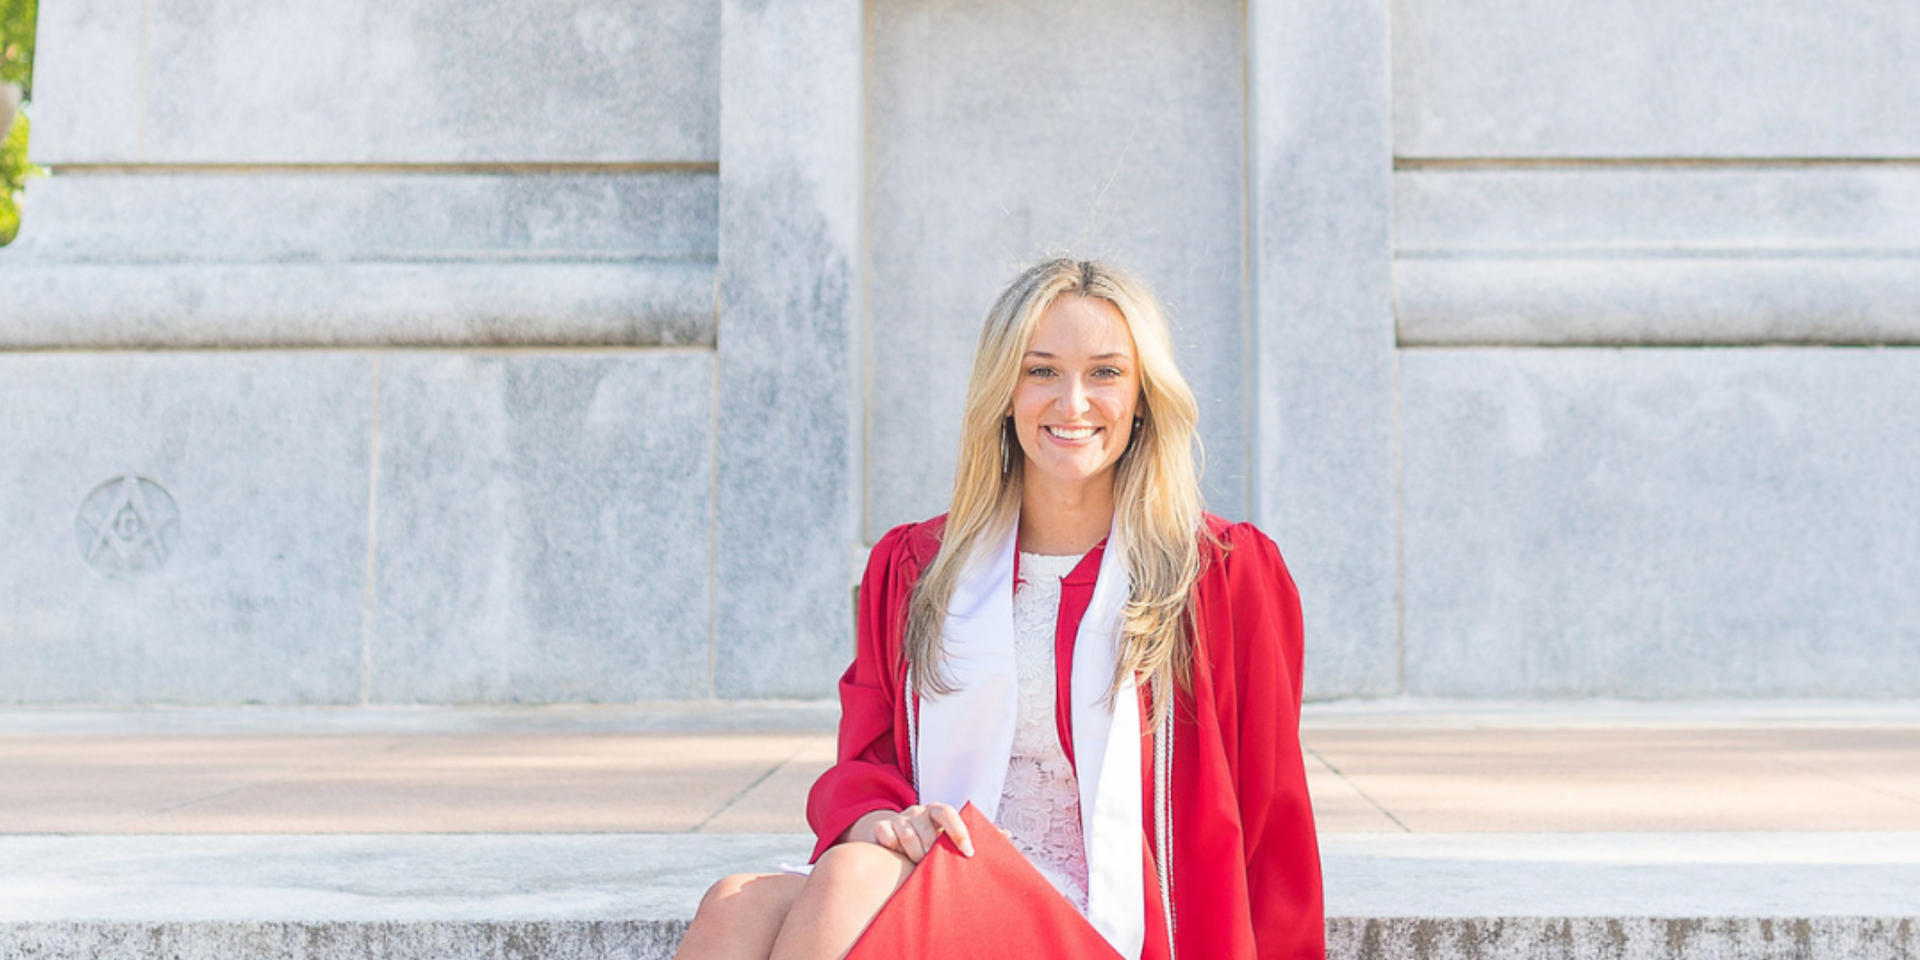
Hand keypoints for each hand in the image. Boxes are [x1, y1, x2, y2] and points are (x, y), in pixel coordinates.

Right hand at [852, 803, 973, 862]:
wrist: (895, 844)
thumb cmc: (931, 844)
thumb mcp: (951, 839)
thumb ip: (977, 836)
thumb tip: (1006, 834)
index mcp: (937, 812)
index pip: (948, 814)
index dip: (959, 831)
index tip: (968, 852)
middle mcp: (918, 812)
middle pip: (927, 829)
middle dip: (931, 851)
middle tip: (934, 865)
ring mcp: (899, 818)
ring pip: (907, 835)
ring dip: (914, 853)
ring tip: (917, 865)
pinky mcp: (881, 827)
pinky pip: (886, 834)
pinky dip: (892, 846)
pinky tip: (896, 855)